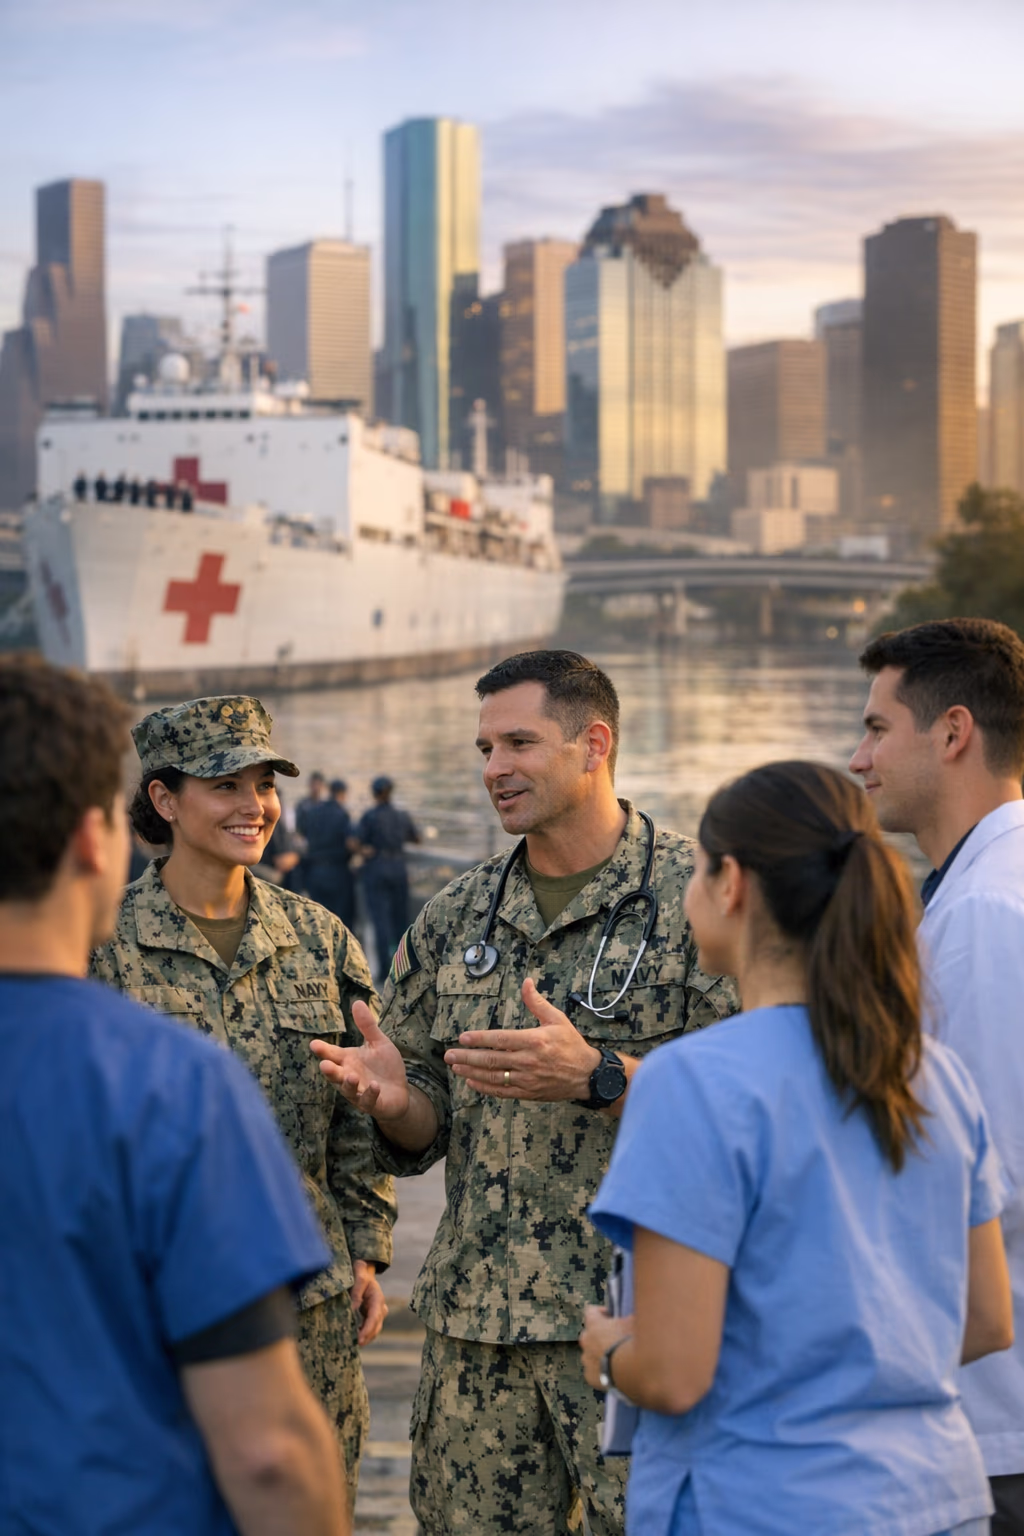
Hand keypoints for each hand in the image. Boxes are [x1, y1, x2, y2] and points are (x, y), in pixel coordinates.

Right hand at [311, 1001, 410, 1121]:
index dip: (323, 1050)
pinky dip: (370, 1094)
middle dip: (329, 1071)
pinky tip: (374, 1086)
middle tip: (325, 1065)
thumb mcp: (378, 1043)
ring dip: (348, 1084)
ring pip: (348, 1090)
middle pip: (335, 1075)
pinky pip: (368, 1101)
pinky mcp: (372, 1104)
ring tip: (351, 1076)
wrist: (400, 1092)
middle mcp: (349, 1076)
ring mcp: (359, 1092)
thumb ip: (367, 1026)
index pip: (332, 1054)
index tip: (314, 1044)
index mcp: (348, 1061)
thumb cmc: (385, 1067)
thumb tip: (357, 1002)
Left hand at [349, 1260, 387, 1345]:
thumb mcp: (358, 1275)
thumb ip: (356, 1290)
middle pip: (376, 1325)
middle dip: (368, 1336)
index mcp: (377, 1297)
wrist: (362, 1270)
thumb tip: (353, 1308)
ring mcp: (375, 1311)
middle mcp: (379, 1306)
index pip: (375, 1316)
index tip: (360, 1338)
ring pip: (374, 1328)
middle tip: (357, 1344)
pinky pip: (368, 1327)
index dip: (368, 1329)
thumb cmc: (359, 1272)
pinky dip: (363, 1334)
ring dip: (366, 1337)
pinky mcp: (369, 1315)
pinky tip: (353, 1338)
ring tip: (354, 1344)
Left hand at [444, 978, 600, 1100]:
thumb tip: (526, 981)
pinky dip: (485, 1088)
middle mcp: (528, 1061)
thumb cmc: (571, 1044)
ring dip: (471, 1072)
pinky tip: (471, 1082)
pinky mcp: (528, 1092)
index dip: (480, 1039)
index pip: (500, 1040)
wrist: (587, 1075)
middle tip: (448, 1055)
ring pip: (493, 1077)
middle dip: (467, 1057)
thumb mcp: (557, 1018)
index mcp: (534, 1041)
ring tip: (455, 1067)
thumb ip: (537, 1002)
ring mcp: (527, 1079)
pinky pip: (502, 1092)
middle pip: (491, 1060)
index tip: (463, 1038)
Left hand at [579, 1303, 632, 1389]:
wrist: (637, 1372)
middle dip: (600, 1336)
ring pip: (590, 1354)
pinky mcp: (590, 1377)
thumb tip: (628, 1319)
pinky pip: (593, 1372)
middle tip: (616, 1339)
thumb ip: (626, 1319)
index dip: (601, 1313)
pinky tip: (614, 1372)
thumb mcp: (634, 1322)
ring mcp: (587, 1360)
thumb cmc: (635, 1342)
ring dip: (600, 1354)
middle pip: (589, 1334)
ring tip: (617, 1359)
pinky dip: (602, 1371)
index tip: (611, 1317)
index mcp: (594, 1324)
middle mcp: (586, 1341)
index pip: (590, 1311)